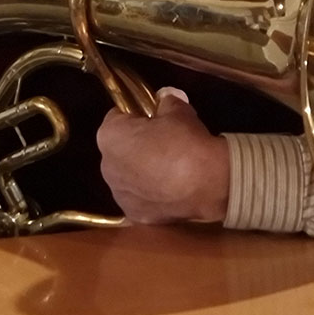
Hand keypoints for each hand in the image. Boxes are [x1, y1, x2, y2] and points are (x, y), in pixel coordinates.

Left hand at [96, 88, 228, 224]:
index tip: (153, 117)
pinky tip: (170, 188)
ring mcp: (119, 194)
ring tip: (168, 167)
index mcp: (109, 136)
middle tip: (162, 141)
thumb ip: (165, 102)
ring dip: (141, 171)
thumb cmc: (185, 140)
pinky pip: (139, 198)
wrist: (207, 183)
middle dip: (135, 144)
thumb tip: (166, 99)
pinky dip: (151, 193)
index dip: (136, 115)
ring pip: (127, 176)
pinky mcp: (135, 214)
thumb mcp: (177, 109)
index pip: (117, 117)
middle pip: (119, 149)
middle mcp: (106, 166)